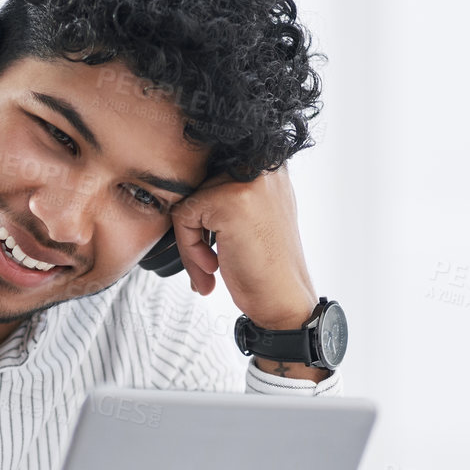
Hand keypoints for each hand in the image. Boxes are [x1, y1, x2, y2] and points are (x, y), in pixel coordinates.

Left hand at [167, 164, 318, 331]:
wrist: (284, 300)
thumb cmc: (267, 268)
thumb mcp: (256, 218)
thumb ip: (231, 196)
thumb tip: (188, 187)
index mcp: (270, 170)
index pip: (214, 176)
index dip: (207, 215)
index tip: (214, 245)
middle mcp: (264, 169)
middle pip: (200, 187)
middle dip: (197, 230)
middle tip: (209, 263)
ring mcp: (248, 182)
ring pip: (190, 201)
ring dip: (191, 242)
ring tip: (210, 268)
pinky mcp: (230, 200)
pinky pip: (185, 215)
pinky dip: (189, 247)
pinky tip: (212, 267)